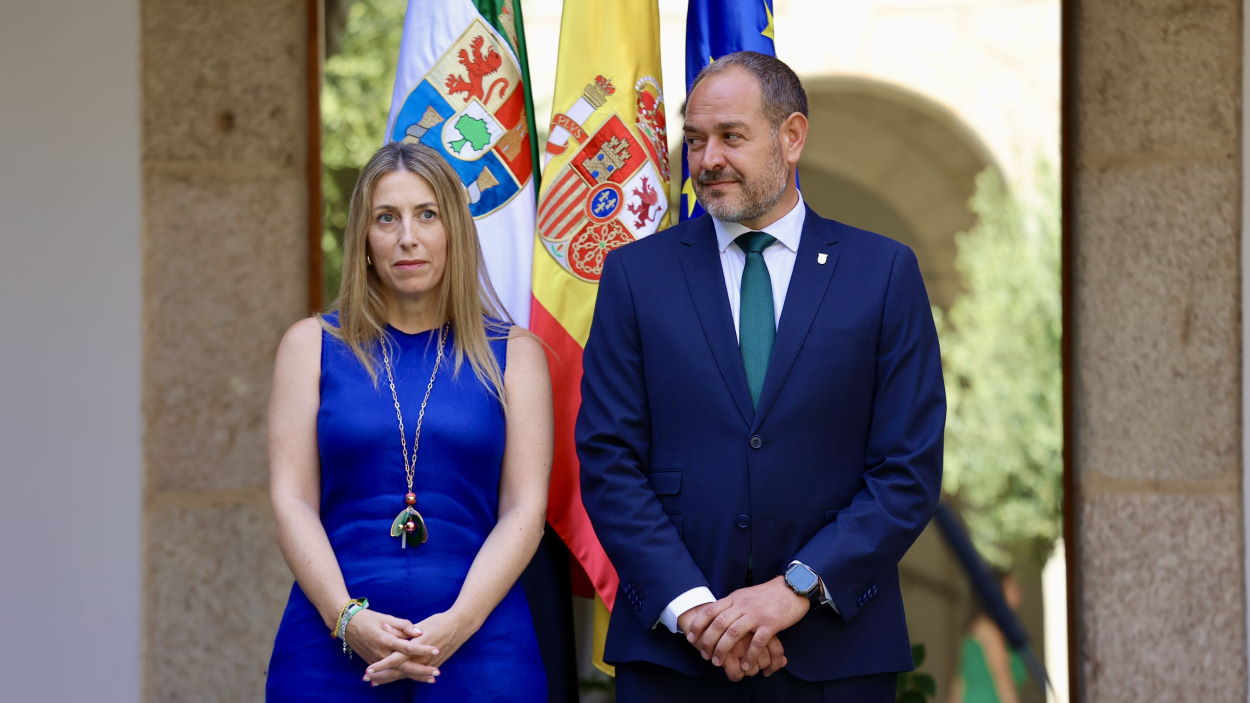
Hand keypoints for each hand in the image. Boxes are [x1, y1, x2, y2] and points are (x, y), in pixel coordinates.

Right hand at [344, 610, 439, 685]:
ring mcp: (376, 660)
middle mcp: (381, 653)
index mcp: (386, 639)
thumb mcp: (387, 618)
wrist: (347, 625)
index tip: (437, 650)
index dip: (423, 649)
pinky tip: (413, 680)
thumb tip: (419, 633)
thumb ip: (404, 626)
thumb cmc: (369, 618)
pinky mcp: (373, 663)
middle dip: (422, 671)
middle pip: (404, 666)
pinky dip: (402, 678)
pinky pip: (389, 673)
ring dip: (414, 677)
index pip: (408, 647)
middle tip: (437, 673)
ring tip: (430, 679)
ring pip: (398, 673)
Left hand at [364, 610, 475, 685]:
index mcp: (417, 646)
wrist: (460, 626)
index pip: (395, 659)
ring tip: (375, 682)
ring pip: (405, 676)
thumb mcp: (421, 624)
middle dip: (382, 676)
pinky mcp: (432, 666)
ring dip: (389, 679)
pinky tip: (393, 679)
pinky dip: (403, 677)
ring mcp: (428, 665)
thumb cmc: (440, 622)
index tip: (368, 669)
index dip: (381, 665)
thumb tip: (384, 627)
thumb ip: (402, 629)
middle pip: (398, 672)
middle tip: (366, 679)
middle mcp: (421, 659)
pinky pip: (414, 675)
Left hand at [685, 577, 807, 677]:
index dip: (698, 625)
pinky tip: (745, 664)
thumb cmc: (768, 594)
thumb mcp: (745, 595)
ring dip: (723, 649)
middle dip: (708, 641)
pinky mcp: (771, 623)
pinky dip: (749, 654)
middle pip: (719, 624)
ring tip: (718, 662)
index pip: (711, 610)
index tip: (691, 637)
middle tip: (704, 655)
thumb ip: (732, 604)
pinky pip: (757, 642)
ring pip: (733, 633)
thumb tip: (716, 615)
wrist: (792, 588)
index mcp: (735, 598)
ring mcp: (756, 614)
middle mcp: (743, 605)